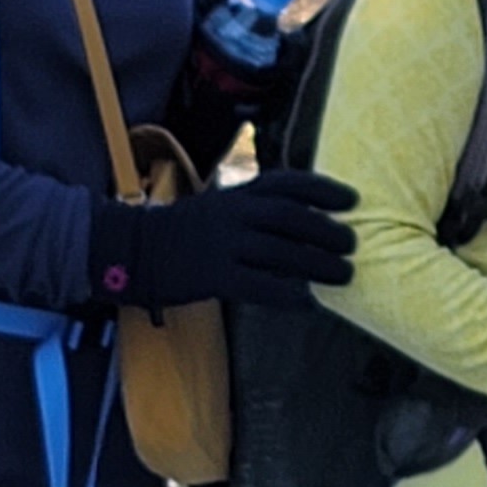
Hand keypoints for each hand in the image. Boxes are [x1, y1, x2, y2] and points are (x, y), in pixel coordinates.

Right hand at [95, 166, 355, 314]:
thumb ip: (255, 207)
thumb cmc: (185, 231)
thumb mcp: (219, 206)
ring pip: (282, 253)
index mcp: (237, 193)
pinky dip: (289, 295)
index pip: (289, 183)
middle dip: (328, 231)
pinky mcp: (214, 276)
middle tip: (353, 244)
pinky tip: (308, 303)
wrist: (134, 250)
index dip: (324, 189)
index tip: (352, 200)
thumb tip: (305, 218)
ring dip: (319, 265)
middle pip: (292, 218)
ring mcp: (223, 244)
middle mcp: (233, 213)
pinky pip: (261, 286)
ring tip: (344, 275)